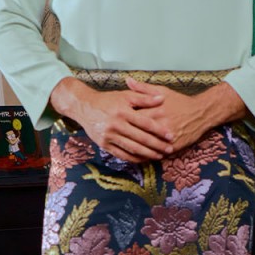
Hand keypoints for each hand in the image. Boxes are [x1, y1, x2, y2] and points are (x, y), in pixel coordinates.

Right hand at [49, 76, 173, 162]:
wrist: (84, 106)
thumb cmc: (107, 100)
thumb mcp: (125, 95)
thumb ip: (144, 97)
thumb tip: (162, 98)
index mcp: (123, 111)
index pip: (146, 123)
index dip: (159, 131)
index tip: (171, 136)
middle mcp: (116, 125)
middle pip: (141, 138)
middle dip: (157, 145)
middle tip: (169, 149)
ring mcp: (109, 136)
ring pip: (132, 148)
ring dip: (148, 154)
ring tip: (160, 156)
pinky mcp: (104, 144)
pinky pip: (121, 154)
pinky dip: (134, 158)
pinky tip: (143, 159)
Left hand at [124, 77, 245, 153]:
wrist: (201, 113)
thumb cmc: (179, 101)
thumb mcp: (161, 91)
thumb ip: (143, 88)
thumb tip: (127, 80)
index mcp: (155, 110)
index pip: (133, 117)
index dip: (121, 120)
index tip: (112, 121)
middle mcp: (160, 124)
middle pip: (137, 133)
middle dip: (125, 136)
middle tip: (114, 137)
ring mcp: (166, 137)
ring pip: (146, 146)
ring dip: (134, 149)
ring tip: (123, 149)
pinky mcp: (173, 146)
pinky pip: (157, 154)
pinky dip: (147, 157)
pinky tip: (138, 157)